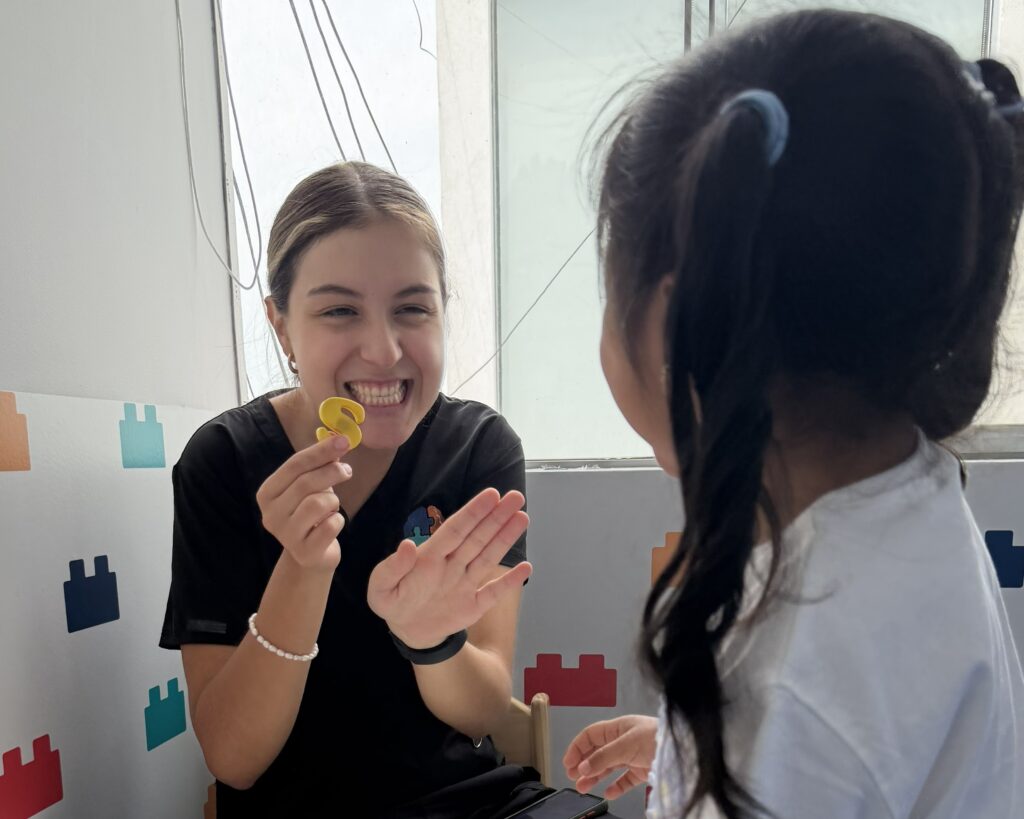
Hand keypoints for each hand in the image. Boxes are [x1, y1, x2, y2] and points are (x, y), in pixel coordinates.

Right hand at [255, 435, 351, 572]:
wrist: (311, 555)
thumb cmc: (311, 514)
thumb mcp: (311, 486)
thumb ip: (320, 464)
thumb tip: (338, 440)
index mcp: (267, 493)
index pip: (294, 465)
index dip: (320, 451)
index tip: (344, 441)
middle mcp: (270, 514)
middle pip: (305, 483)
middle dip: (332, 472)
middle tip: (348, 471)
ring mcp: (285, 535)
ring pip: (318, 503)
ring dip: (334, 501)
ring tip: (332, 508)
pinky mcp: (304, 552)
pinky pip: (330, 526)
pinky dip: (338, 521)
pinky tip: (331, 525)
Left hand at [367, 488, 531, 647]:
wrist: (407, 631)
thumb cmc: (393, 601)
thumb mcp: (381, 589)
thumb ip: (393, 568)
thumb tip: (407, 545)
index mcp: (430, 558)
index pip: (456, 530)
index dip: (473, 512)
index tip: (491, 495)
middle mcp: (453, 565)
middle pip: (477, 537)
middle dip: (496, 517)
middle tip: (516, 497)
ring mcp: (466, 584)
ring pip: (488, 557)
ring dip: (505, 538)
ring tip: (522, 517)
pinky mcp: (475, 605)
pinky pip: (494, 592)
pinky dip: (509, 582)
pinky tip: (526, 568)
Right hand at [563, 714, 658, 798]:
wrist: (682, 751)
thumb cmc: (658, 737)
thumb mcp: (626, 744)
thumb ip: (604, 756)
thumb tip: (584, 766)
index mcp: (618, 727)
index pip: (591, 736)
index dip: (578, 748)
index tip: (568, 762)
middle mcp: (624, 741)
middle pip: (597, 752)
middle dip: (584, 764)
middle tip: (573, 777)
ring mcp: (633, 756)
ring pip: (608, 767)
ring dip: (595, 777)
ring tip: (584, 787)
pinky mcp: (642, 770)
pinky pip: (625, 779)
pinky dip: (616, 787)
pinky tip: (609, 793)